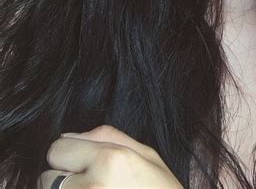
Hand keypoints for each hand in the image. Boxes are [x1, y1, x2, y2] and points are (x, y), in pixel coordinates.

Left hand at [38, 124, 183, 187]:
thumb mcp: (146, 156)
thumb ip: (108, 137)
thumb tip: (69, 135)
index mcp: (110, 161)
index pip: (57, 150)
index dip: (69, 155)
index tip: (83, 164)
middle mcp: (91, 188)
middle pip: (46, 177)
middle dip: (63, 179)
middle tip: (90, 185)